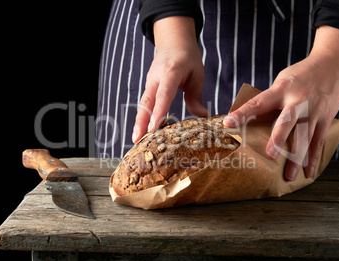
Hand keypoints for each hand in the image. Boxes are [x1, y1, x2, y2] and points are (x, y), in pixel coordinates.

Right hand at [132, 16, 208, 142]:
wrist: (174, 42)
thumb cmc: (188, 58)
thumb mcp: (197, 75)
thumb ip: (196, 97)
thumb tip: (202, 116)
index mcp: (170, 72)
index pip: (163, 95)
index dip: (158, 112)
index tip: (153, 128)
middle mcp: (156, 78)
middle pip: (146, 102)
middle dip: (141, 121)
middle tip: (137, 139)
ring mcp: (150, 82)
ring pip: (143, 104)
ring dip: (139, 121)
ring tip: (136, 139)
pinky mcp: (148, 86)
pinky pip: (145, 103)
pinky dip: (143, 116)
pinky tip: (142, 130)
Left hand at [223, 26, 338, 180]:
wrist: (333, 64)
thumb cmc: (300, 75)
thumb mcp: (281, 82)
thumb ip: (269, 100)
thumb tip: (249, 118)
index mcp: (281, 90)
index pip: (259, 102)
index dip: (243, 112)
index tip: (228, 123)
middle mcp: (299, 100)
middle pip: (288, 121)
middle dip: (279, 138)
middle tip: (270, 154)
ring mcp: (314, 111)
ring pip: (306, 136)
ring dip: (298, 158)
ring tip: (289, 176)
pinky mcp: (326, 118)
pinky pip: (319, 141)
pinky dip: (314, 158)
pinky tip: (308, 173)